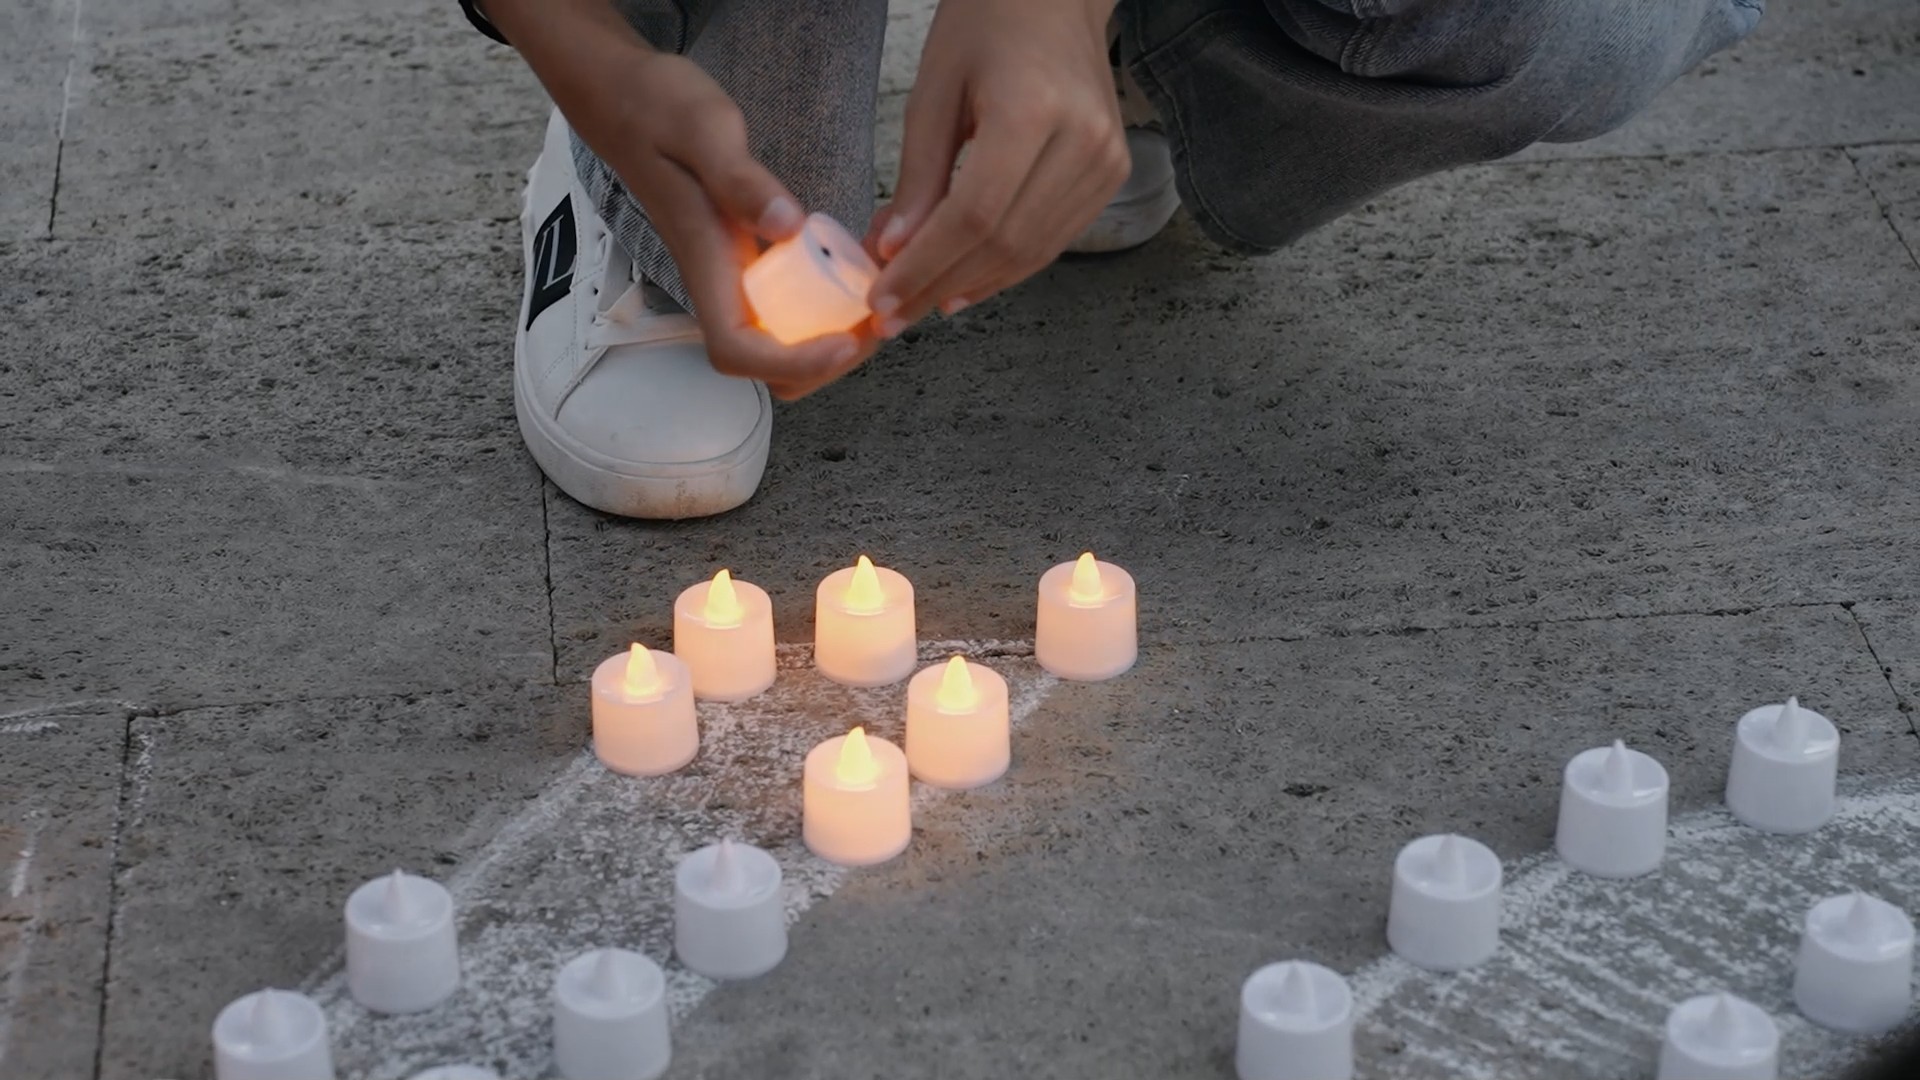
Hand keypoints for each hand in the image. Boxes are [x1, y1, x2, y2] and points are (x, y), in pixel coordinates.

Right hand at [484, 0, 880, 398]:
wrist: (623, 96)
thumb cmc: (658, 107)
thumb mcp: (704, 130)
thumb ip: (740, 180)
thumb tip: (787, 227)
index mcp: (705, 261)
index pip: (738, 351)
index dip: (794, 363)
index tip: (847, 340)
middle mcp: (717, 282)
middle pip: (766, 367)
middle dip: (825, 364)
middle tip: (878, 322)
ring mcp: (730, 276)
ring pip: (779, 345)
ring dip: (831, 342)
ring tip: (876, 302)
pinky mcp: (744, 263)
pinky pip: (786, 309)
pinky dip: (827, 308)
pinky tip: (858, 269)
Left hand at [866, 0, 1127, 333]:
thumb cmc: (988, 24)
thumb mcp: (934, 89)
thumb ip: (918, 176)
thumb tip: (893, 252)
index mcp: (1033, 111)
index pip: (975, 216)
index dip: (925, 266)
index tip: (883, 298)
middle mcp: (1082, 141)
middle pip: (1005, 243)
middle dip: (942, 286)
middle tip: (895, 314)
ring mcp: (1106, 161)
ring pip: (1033, 252)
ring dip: (974, 285)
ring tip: (923, 302)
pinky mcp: (1113, 174)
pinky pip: (1055, 239)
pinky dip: (1007, 267)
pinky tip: (966, 281)